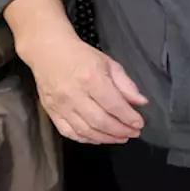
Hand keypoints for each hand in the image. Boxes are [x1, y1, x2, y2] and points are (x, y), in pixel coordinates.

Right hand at [20, 32, 147, 144]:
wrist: (48, 51)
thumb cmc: (81, 56)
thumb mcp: (109, 63)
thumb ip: (126, 84)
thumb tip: (141, 102)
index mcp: (91, 79)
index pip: (114, 105)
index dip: (129, 118)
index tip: (139, 124)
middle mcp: (74, 94)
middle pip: (101, 121)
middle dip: (121, 131)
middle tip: (134, 133)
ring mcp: (60, 105)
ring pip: (86, 130)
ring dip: (106, 138)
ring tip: (121, 137)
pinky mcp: (51, 112)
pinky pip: (69, 132)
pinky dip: (86, 139)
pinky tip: (99, 138)